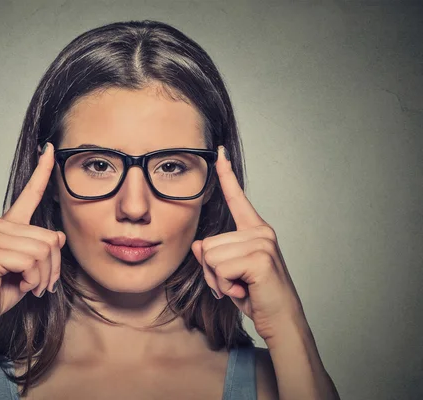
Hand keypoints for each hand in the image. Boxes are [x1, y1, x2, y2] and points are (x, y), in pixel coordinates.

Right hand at [0, 142, 65, 334]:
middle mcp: (1, 224)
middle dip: (52, 268)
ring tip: (29, 285)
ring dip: (42, 277)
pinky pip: (31, 262)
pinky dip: (32, 280)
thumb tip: (58, 236)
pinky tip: (19, 285)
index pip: (30, 193)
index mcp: (11, 224)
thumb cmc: (4, 288)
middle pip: (51, 238)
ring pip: (44, 251)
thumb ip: (44, 249)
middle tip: (40, 284)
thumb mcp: (32, 268)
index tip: (49, 148)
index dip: (42, 171)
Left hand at [191, 146, 304, 342]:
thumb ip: (212, 255)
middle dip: (212, 271)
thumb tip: (198, 245)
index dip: (226, 175)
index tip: (220, 152)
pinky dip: (225, 286)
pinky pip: (220, 268)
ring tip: (239, 287)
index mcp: (254, 230)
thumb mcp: (227, 273)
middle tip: (234, 283)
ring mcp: (262, 243)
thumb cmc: (255, 295)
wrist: (279, 320)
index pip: (237, 198)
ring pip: (212, 256)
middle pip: (209, 243)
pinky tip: (244, 291)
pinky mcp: (261, 258)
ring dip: (219, 280)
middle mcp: (260, 232)